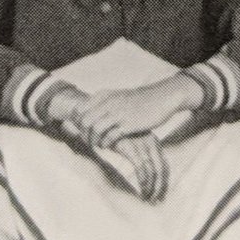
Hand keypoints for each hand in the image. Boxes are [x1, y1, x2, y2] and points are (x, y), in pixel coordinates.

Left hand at [69, 77, 195, 146]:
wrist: (162, 97)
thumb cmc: (140, 99)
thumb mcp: (119, 95)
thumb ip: (104, 102)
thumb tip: (88, 114)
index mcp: (105, 95)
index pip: (80, 109)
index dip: (77, 122)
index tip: (82, 129)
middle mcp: (110, 102)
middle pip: (85, 121)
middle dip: (84, 134)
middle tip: (89, 140)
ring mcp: (119, 113)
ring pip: (95, 129)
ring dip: (93, 140)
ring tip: (98, 144)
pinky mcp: (129, 124)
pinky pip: (110, 137)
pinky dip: (106, 143)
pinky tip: (108, 145)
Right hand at [90, 132, 168, 202]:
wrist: (101, 120)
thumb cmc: (117, 134)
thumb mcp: (132, 142)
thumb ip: (140, 154)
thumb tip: (146, 172)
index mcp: (153, 141)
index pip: (164, 165)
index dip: (164, 181)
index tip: (161, 195)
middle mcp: (150, 142)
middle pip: (161, 169)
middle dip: (160, 187)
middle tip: (157, 201)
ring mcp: (141, 144)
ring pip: (153, 171)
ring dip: (152, 188)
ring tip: (148, 199)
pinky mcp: (130, 147)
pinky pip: (141, 168)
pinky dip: (144, 182)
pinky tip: (142, 191)